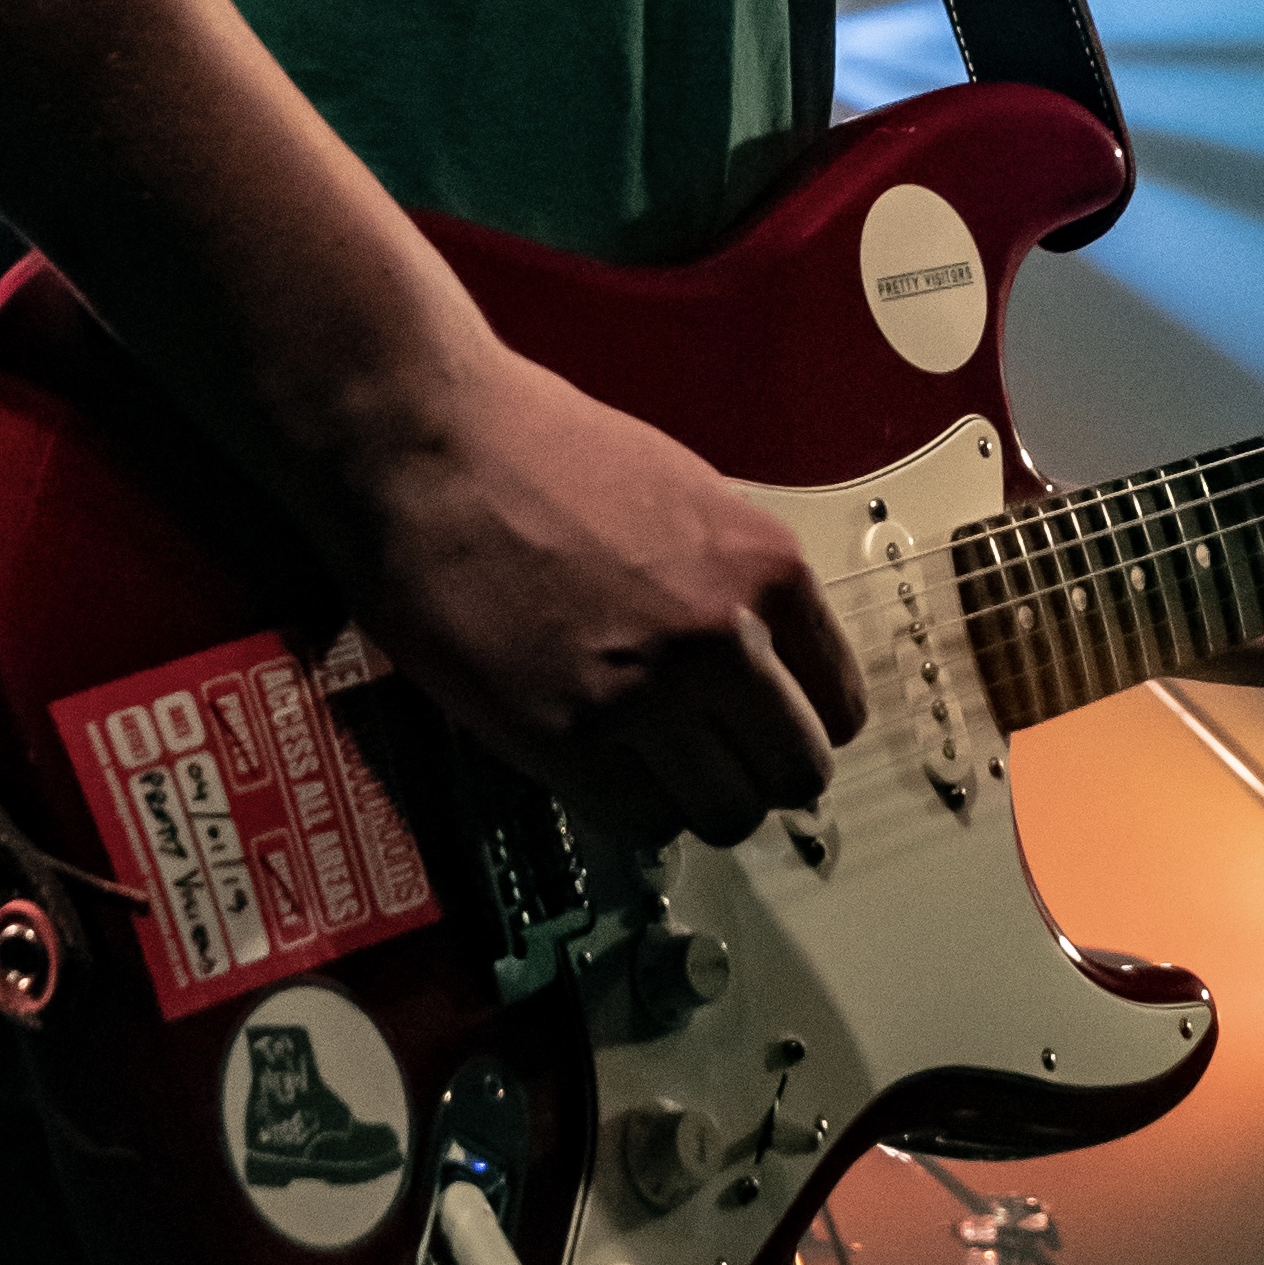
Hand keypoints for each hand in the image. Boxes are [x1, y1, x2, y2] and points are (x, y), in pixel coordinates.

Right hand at [340, 340, 867, 847]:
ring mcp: (647, 694)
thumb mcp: (680, 493)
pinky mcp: (566, 736)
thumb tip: (760, 660)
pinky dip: (624, 806)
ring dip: (693, 801)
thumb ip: (731, 583)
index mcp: (763, 567)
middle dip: (757, 774)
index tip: (770, 735)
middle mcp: (723, 637)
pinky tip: (596, 763)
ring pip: (723, 814)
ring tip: (649, 766)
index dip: (799, 725)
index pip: (839, 702)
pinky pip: (636, 820)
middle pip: (796, 773)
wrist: (425, 444)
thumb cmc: (531, 448)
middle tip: (714, 763)